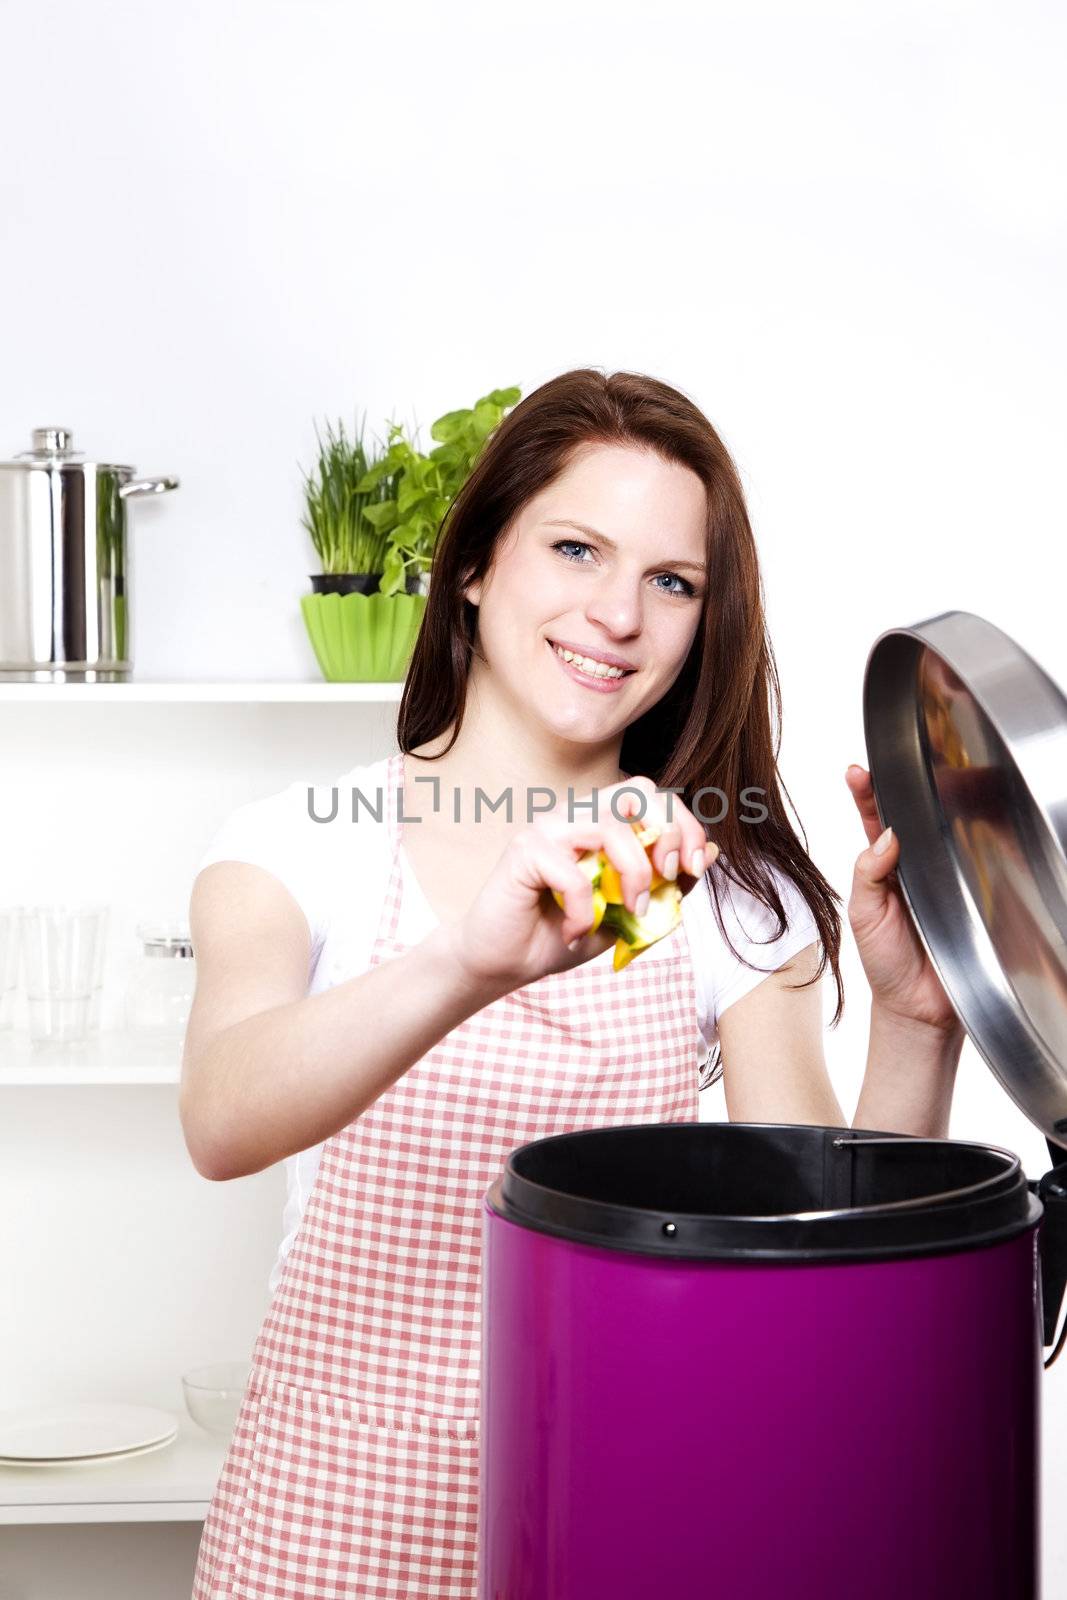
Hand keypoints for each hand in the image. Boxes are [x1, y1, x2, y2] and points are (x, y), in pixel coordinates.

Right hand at [452, 775, 716, 994]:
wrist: (506, 963)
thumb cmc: (561, 934)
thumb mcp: (628, 914)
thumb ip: (667, 884)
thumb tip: (712, 852)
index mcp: (601, 823)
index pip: (653, 796)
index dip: (684, 825)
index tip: (691, 869)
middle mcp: (576, 815)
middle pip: (637, 791)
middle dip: (667, 833)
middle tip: (668, 877)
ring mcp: (548, 828)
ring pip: (610, 825)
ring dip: (633, 874)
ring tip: (625, 912)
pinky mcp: (524, 849)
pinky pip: (573, 872)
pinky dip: (584, 910)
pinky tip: (574, 931)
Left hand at [846, 764, 962, 1035]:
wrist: (918, 1006)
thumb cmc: (885, 960)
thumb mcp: (863, 915)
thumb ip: (868, 875)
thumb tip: (885, 836)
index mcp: (880, 867)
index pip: (873, 821)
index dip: (866, 794)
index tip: (857, 771)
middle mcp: (911, 865)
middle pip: (910, 816)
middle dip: (903, 786)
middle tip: (896, 762)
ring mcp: (941, 877)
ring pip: (941, 831)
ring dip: (937, 806)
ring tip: (929, 779)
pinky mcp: (967, 891)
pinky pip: (968, 859)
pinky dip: (969, 839)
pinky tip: (966, 821)